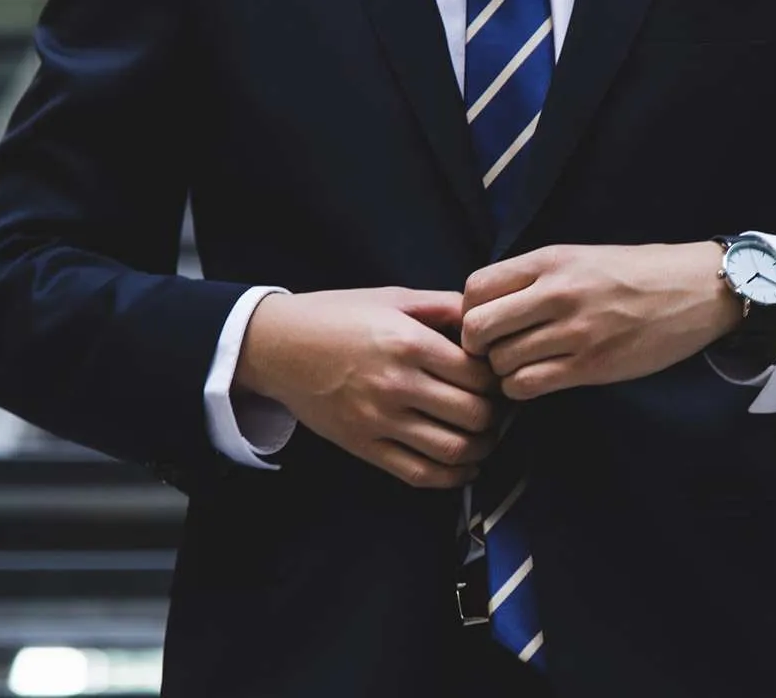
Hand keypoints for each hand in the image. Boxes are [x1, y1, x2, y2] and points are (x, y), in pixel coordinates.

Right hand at [236, 288, 501, 487]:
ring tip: (485, 437)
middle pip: (474, 415)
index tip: (498, 378)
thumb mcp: (393, 298)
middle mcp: (397, 384)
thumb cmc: (337, 316)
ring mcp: (379, 420)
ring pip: (453, 450)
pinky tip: (464, 467)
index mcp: (408, 343)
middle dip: (495, 415)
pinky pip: (419, 473)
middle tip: (497, 409)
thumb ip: (444, 306)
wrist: (277, 346)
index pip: (478, 374)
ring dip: (481, 449)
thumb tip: (487, 319)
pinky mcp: (364, 446)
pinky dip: (452, 477)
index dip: (498, 380)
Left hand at [462, 243, 742, 400]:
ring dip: (502, 371)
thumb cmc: (635, 274)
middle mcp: (556, 293)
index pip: (474, 288)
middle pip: (477, 328)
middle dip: (477, 346)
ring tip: (521, 365)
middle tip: (494, 351)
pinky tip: (537, 380)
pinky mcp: (591, 365)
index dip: (468, 311)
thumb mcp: (579, 257)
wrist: (696, 290)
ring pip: (501, 362)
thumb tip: (484, 306)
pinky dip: (522, 389)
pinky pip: (528, 385)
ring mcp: (574, 332)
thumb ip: (533, 278)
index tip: (485, 322)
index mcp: (549, 261)